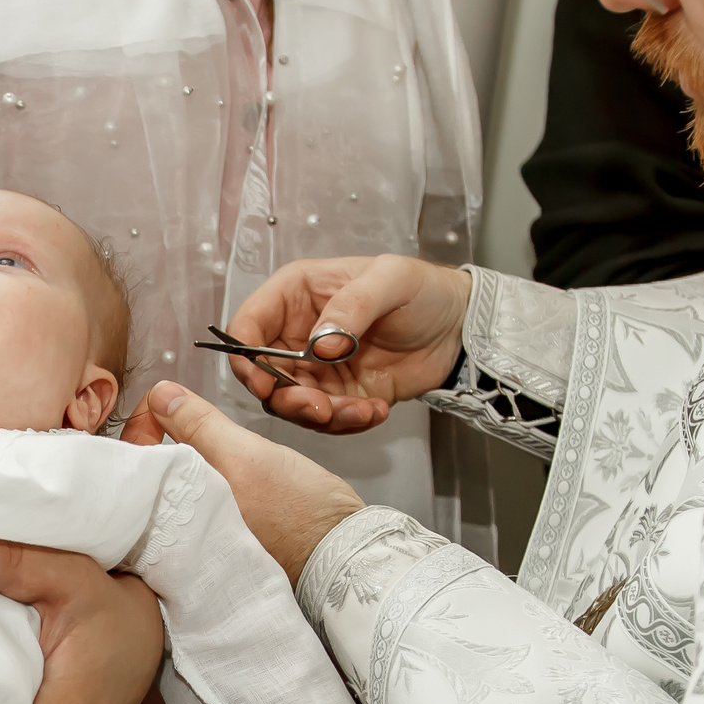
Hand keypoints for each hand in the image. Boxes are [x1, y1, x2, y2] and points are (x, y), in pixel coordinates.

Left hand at [122, 382, 364, 582]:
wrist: (341, 551)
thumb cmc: (299, 512)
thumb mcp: (245, 454)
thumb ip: (199, 425)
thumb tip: (161, 396)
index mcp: (176, 517)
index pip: (135, 467)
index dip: (141, 427)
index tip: (160, 405)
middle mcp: (181, 533)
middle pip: (151, 477)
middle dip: (156, 441)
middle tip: (171, 414)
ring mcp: (203, 536)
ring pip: (177, 486)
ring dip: (182, 456)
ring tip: (193, 433)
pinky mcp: (224, 536)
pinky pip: (199, 501)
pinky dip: (202, 478)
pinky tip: (215, 466)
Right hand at [222, 257, 471, 434]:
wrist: (459, 327)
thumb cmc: (422, 289)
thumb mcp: (391, 280)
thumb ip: (351, 306)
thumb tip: (320, 345)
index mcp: (295, 295)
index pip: (249, 324)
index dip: (245, 356)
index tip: (263, 382)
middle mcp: (296, 334)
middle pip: (264, 374)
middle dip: (289, 398)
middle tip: (322, 408)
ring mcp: (316, 368)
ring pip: (293, 404)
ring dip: (323, 415)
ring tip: (362, 409)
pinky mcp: (340, 394)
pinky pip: (327, 419)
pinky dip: (349, 423)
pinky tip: (377, 410)